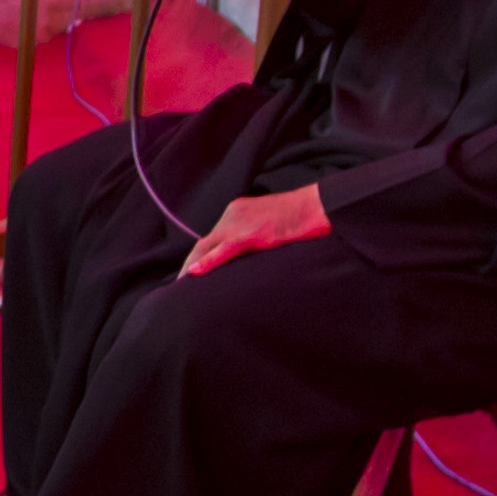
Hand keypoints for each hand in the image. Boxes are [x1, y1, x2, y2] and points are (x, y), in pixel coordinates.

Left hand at [175, 184, 328, 278]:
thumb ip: (255, 237)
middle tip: (176, 288)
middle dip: (189, 265)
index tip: (189, 276)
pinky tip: (195, 274)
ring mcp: (242, 223)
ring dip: (192, 268)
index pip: (211, 238)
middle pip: (203, 244)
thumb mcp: (270, 225)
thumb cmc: (302, 218)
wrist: (320, 206)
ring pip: (208, 247)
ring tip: (179, 289)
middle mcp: (233, 214)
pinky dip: (209, 262)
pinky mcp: (253, 233)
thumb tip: (250, 257)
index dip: (198, 258)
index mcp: (236, 211)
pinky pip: (225, 250)